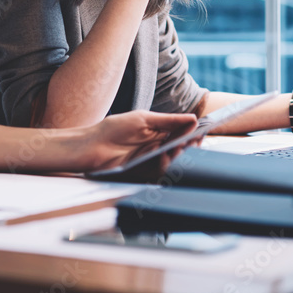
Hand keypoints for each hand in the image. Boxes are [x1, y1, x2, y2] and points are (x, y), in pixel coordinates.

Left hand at [82, 110, 197, 173]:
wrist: (91, 146)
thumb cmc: (113, 129)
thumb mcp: (143, 120)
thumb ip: (168, 121)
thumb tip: (192, 119)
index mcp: (159, 132)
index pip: (182, 134)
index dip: (193, 134)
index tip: (201, 131)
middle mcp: (158, 147)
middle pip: (181, 149)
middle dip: (189, 146)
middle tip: (192, 142)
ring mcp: (152, 161)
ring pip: (174, 162)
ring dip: (178, 156)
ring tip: (177, 149)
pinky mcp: (145, 174)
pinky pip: (161, 173)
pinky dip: (165, 166)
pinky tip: (163, 159)